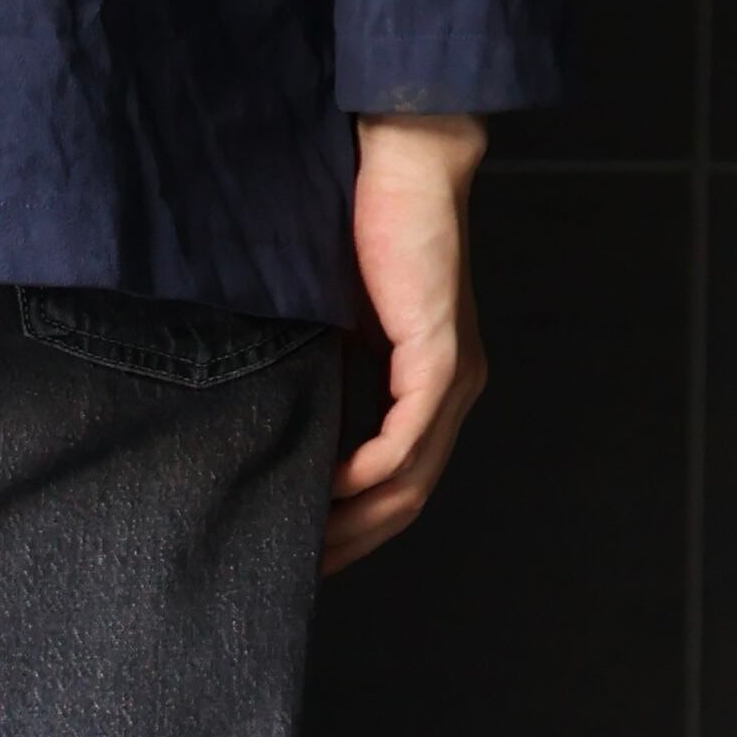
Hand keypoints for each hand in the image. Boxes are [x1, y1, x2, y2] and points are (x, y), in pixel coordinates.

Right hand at [325, 113, 488, 573]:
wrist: (401, 164)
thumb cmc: (363, 233)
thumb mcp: (337, 328)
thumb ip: (328, 383)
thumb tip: (282, 435)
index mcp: (432, 388)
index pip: (401, 485)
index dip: (356, 529)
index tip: (308, 555)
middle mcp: (454, 393)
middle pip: (408, 501)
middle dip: (354, 543)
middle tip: (301, 572)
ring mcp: (453, 380)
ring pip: (411, 482)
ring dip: (358, 521)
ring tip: (308, 544)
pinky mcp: (440, 357)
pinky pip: (404, 440)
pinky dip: (367, 472)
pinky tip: (330, 486)